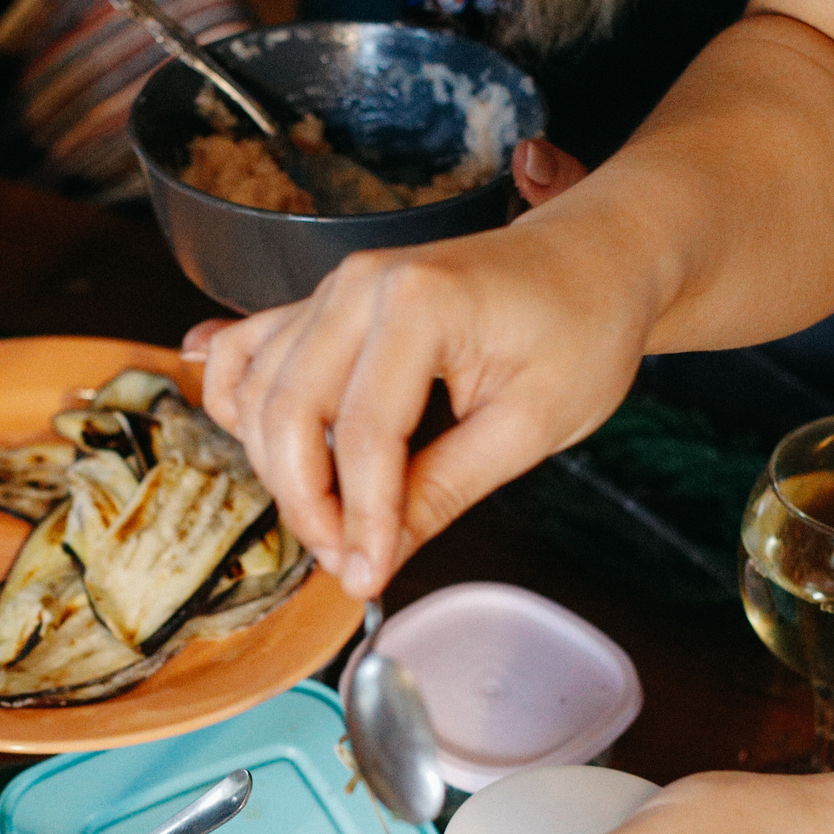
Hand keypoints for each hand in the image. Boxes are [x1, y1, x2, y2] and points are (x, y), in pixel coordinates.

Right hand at [182, 138, 653, 598]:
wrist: (595, 257)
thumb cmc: (581, 325)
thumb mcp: (533, 426)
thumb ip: (445, 490)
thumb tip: (376, 557)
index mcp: (421, 303)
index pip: (364, 436)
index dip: (360, 520)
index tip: (369, 576)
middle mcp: (361, 285)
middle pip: (289, 413)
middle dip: (308, 503)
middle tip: (347, 561)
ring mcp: (334, 288)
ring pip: (258, 393)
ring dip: (277, 469)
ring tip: (332, 522)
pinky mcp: (324, 301)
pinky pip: (246, 352)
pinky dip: (239, 404)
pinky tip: (262, 448)